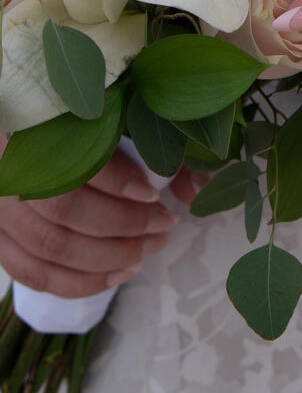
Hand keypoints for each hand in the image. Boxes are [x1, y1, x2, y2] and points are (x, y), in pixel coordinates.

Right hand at [0, 136, 202, 298]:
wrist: (34, 122)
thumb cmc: (80, 116)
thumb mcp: (120, 110)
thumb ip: (157, 144)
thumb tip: (192, 189)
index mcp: (38, 124)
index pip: (74, 159)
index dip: (116, 182)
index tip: (153, 194)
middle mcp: (11, 167)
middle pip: (63, 211)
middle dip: (123, 226)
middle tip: (165, 224)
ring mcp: (0, 203)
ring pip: (49, 247)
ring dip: (107, 259)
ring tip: (149, 249)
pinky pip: (30, 271)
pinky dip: (77, 282)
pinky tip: (117, 275)